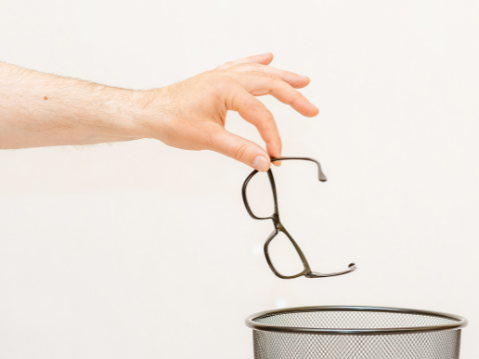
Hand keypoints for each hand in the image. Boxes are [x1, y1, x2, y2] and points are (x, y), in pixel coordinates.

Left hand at [142, 53, 317, 170]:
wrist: (148, 112)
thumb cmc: (171, 120)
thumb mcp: (208, 139)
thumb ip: (239, 151)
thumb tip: (263, 161)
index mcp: (226, 88)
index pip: (260, 113)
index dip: (272, 136)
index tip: (275, 155)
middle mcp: (227, 78)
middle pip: (269, 84)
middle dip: (293, 97)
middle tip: (311, 109)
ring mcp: (222, 76)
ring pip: (260, 72)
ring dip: (283, 77)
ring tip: (303, 82)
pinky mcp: (216, 79)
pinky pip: (242, 66)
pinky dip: (257, 62)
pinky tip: (268, 58)